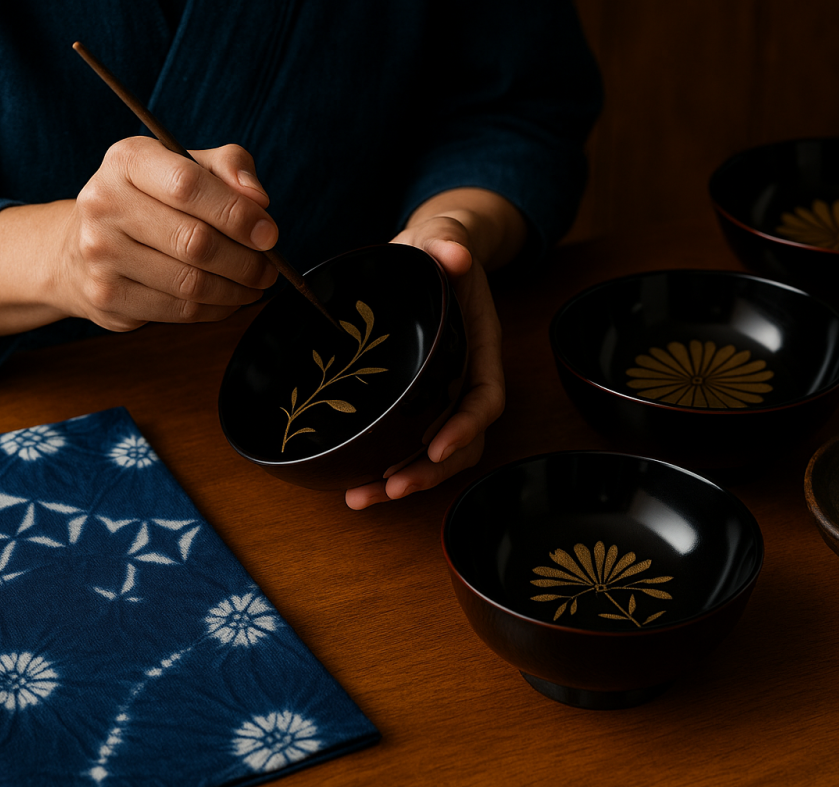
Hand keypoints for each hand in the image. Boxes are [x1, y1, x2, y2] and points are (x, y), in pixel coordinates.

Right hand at [0, 138, 280, 337]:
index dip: (237, 214)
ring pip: (190, 282)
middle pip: (195, 241)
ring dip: (236, 290)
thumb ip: (229, 167)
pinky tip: (228, 299)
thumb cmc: (151, 200)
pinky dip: (216, 309)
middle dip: (246, 260)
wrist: (82, 245)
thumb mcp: (187, 165)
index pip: (188, 186)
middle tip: (269, 268)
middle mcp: (104, 203)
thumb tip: (258, 200)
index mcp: (127, 161)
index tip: (268, 233)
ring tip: (254, 284)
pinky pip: (179, 310)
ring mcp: (100, 253)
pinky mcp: (106, 296)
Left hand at [344, 188, 523, 509]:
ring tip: (361, 496)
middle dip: (429, 471)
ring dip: (403, 481)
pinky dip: (384, 466)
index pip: (485, 397)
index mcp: (479, 345)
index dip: (466, 426)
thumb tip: (454, 254)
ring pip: (435, 453)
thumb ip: (449, 242)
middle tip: (392, 486)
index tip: (439, 447)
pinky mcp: (412, 400)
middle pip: (461, 442)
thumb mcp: (444, 239)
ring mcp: (438, 393)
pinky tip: (354, 483)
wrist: (428, 255)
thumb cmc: (439, 249)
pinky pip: (407, 442)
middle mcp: (463, 378)